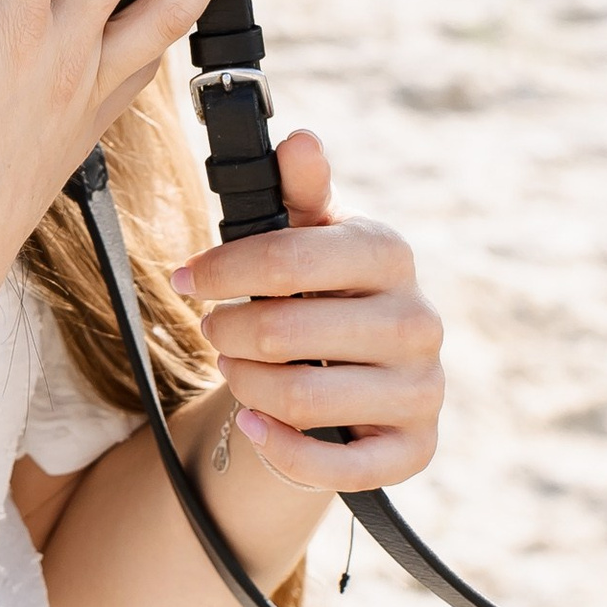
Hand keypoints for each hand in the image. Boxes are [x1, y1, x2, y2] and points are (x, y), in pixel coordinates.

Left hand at [171, 132, 444, 495]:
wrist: (359, 371)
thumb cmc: (324, 290)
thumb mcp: (310, 235)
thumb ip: (300, 191)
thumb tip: (300, 140)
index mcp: (390, 254)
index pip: (288, 258)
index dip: (223, 269)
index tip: (185, 278)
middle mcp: (418, 321)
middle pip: (286, 332)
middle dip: (229, 332)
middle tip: (211, 330)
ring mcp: (421, 389)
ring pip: (303, 399)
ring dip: (246, 387)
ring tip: (233, 371)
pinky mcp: (414, 450)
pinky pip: (337, 466)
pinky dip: (280, 450)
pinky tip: (252, 428)